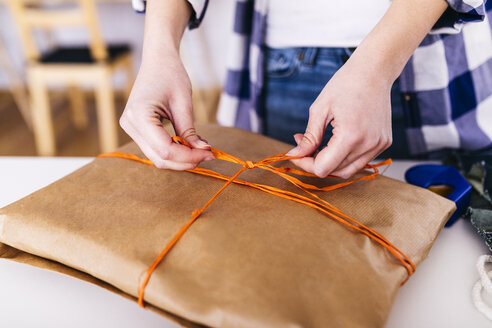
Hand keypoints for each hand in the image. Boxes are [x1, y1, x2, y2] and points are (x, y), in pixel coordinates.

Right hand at [120, 51, 213, 169]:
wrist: (158, 61)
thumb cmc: (171, 75)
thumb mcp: (183, 104)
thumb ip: (190, 131)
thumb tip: (203, 151)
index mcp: (139, 116)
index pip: (165, 149)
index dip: (189, 156)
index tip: (209, 154)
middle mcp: (130, 125)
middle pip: (159, 158)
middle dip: (185, 161)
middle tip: (208, 155)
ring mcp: (130, 128)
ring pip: (157, 157)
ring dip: (179, 159)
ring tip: (200, 151)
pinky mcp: (136, 129)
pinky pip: (155, 149)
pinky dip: (173, 152)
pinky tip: (188, 146)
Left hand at [286, 57, 392, 178]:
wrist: (373, 71)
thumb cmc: (345, 84)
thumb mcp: (320, 109)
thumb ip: (309, 137)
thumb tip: (296, 155)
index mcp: (350, 136)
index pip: (323, 168)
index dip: (305, 164)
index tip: (296, 153)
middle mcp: (368, 145)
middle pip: (335, 172)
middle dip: (316, 163)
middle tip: (304, 147)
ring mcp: (379, 145)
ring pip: (349, 170)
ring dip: (331, 163)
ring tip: (319, 145)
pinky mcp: (384, 143)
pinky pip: (361, 160)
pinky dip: (345, 157)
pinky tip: (335, 142)